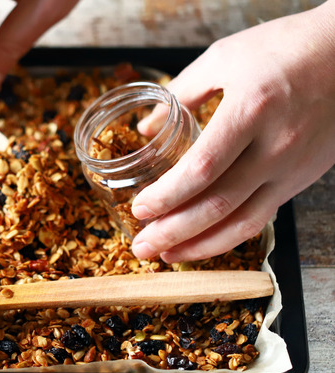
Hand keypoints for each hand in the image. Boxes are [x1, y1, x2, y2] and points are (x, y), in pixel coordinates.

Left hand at [131, 1, 334, 262]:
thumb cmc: (287, 47)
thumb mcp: (224, 58)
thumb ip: (181, 93)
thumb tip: (147, 127)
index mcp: (250, 111)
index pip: (201, 170)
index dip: (167, 196)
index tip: (140, 208)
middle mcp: (275, 146)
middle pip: (218, 204)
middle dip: (174, 232)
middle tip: (142, 247)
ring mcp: (292, 168)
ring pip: (243, 222)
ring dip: (200, 246)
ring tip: (167, 256)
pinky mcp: (302, 178)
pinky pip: (262, 216)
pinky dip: (230, 235)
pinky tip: (204, 241)